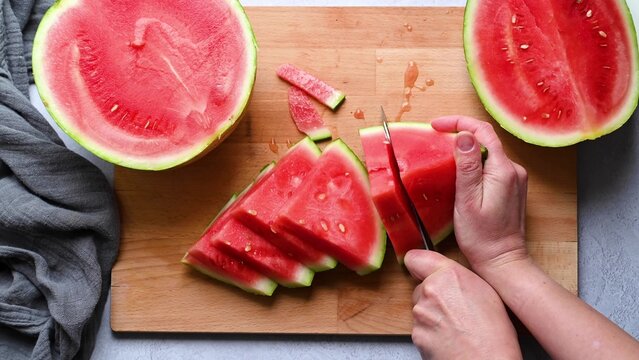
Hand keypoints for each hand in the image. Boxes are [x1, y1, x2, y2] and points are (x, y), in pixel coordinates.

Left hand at [405, 250, 520, 359]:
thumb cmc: (494, 334)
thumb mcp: (487, 291)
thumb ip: (460, 277)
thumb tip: (449, 276)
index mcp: (448, 276)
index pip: (415, 258)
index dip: (420, 266)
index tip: (424, 270)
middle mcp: (429, 291)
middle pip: (421, 287)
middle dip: (433, 296)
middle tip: (454, 308)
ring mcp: (420, 314)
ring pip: (421, 308)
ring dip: (433, 315)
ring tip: (456, 326)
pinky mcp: (415, 334)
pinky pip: (420, 328)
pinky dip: (431, 332)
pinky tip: (449, 337)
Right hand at [431, 116, 528, 273]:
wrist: (502, 261)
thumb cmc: (482, 236)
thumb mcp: (467, 200)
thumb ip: (467, 166)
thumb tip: (464, 135)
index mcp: (503, 170)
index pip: (482, 131)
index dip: (458, 122)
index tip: (436, 125)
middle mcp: (514, 170)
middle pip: (485, 140)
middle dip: (460, 135)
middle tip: (435, 139)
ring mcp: (515, 179)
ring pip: (488, 153)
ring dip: (466, 151)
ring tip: (443, 156)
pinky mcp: (512, 188)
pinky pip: (491, 167)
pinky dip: (474, 164)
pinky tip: (460, 175)